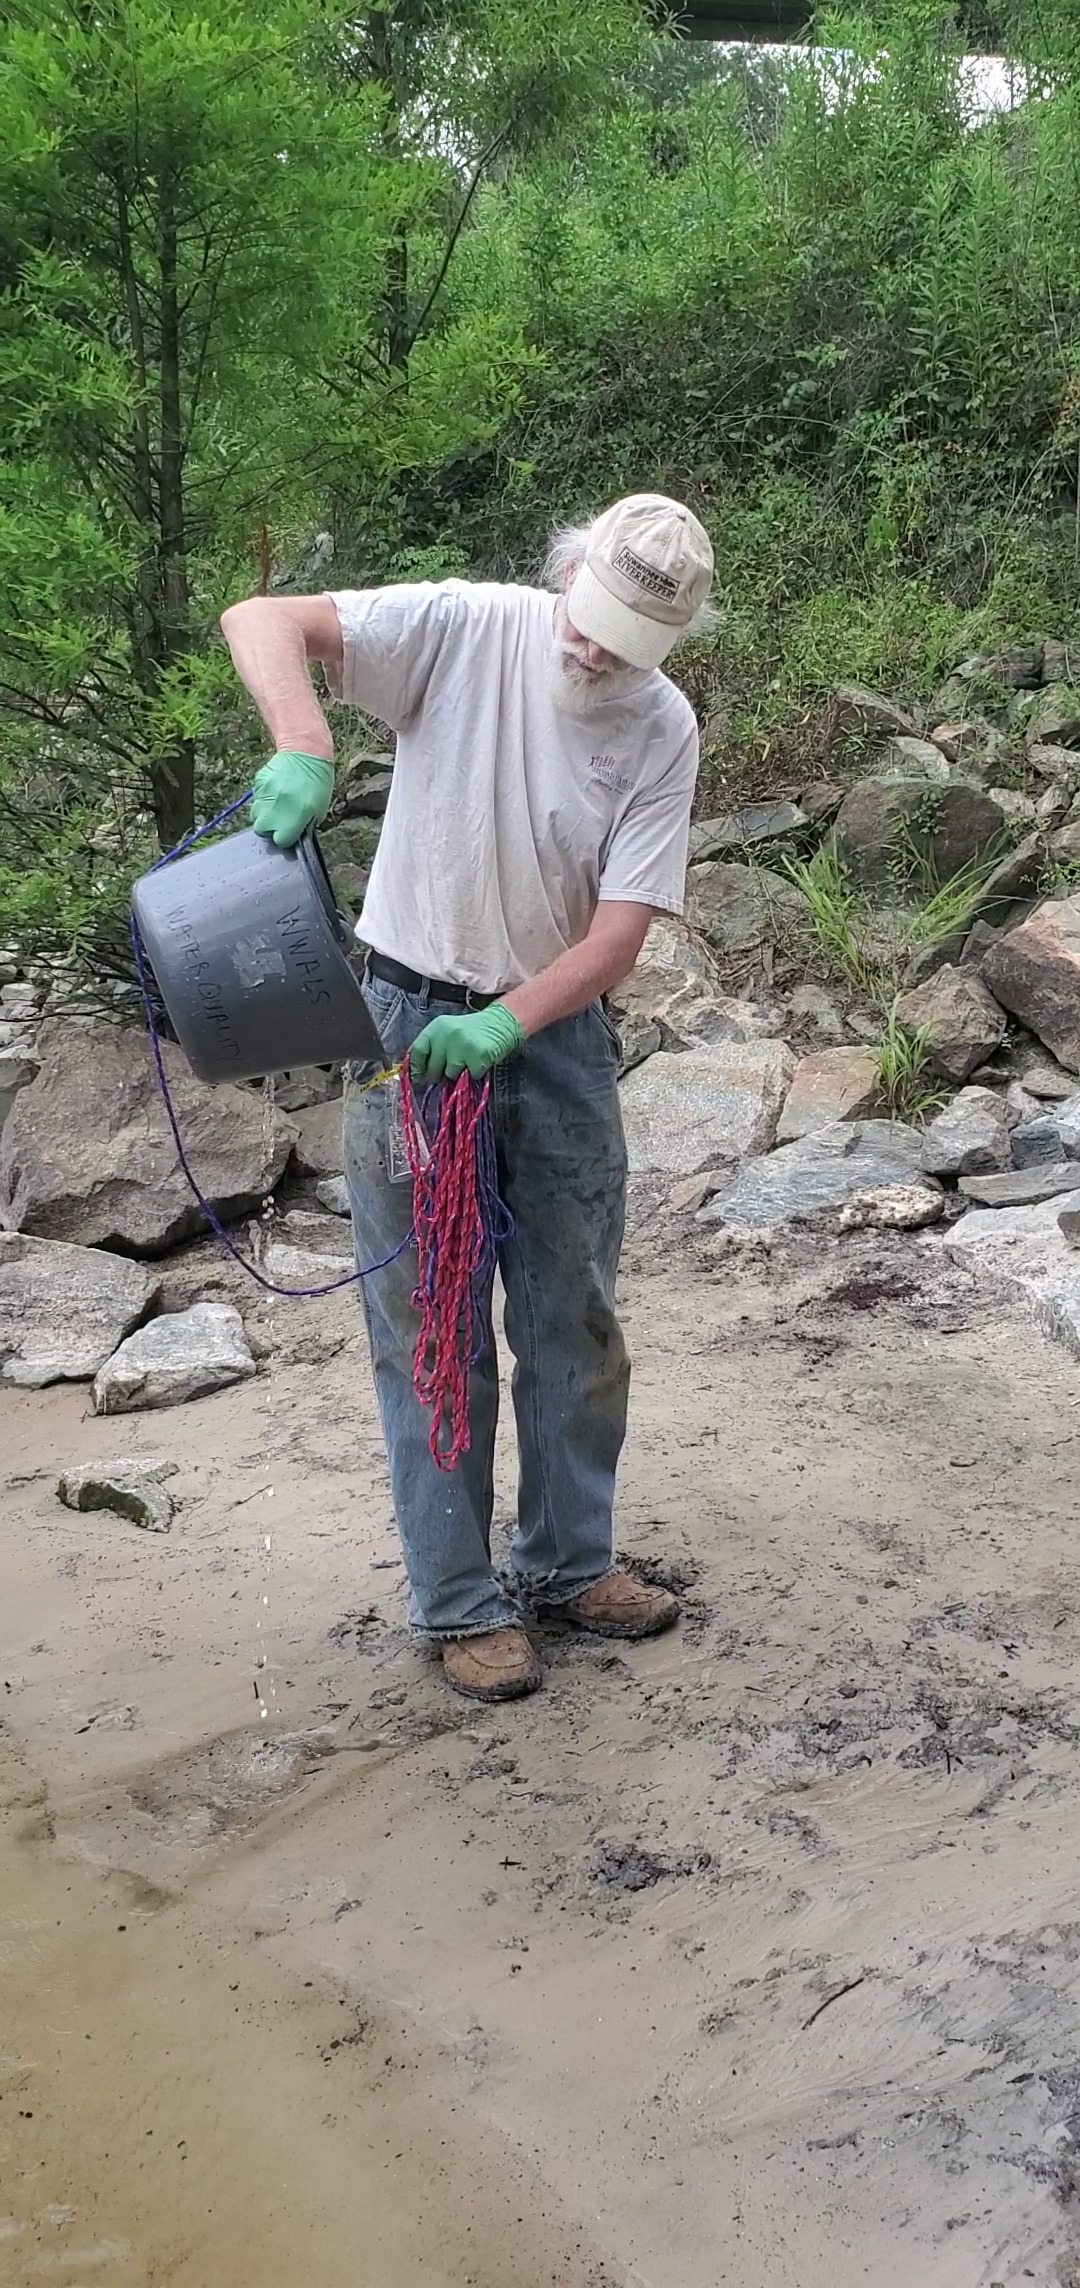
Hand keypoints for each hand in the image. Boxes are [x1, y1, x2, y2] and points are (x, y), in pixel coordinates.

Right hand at [250, 750, 333, 848]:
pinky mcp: (258, 785)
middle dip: (270, 828)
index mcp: (293, 819)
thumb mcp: (318, 810)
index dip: (286, 837)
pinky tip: (276, 792)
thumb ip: (303, 826)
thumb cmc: (317, 783)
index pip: (280, 841)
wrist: (305, 753)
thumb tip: (293, 835)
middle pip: (262, 830)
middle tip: (281, 820)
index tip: (290, 831)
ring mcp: (264, 797)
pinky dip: (264, 800)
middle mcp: (275, 810)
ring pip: (256, 816)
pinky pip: (256, 800)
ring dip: (265, 815)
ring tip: (278, 806)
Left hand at [409, 1003, 524, 1082]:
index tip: (418, 1077)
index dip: (416, 1067)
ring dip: (458, 1074)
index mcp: (436, 1028)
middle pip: (433, 1068)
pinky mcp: (477, 1057)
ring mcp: (462, 1046)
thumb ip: (434, 1048)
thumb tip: (420, 1073)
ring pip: (450, 1074)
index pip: (417, 1051)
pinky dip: (475, 1073)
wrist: (501, 1023)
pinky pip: (469, 1076)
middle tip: (450, 1068)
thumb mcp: (448, 1033)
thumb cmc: (473, 1031)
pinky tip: (479, 1061)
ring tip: (467, 1061)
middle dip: (439, 1074)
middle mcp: (446, 1035)